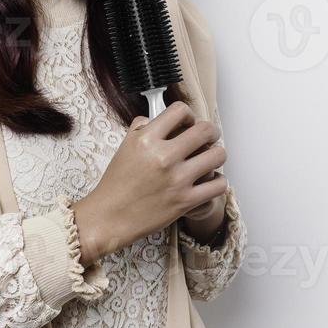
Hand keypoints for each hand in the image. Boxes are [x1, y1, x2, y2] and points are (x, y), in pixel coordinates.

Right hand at [72, 102, 228, 263]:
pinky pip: (219, 185)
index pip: (180, 110)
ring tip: (210, 159)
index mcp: (146, 139)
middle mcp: (164, 156)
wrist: (109, 217)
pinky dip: (218, 181)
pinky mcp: (186, 201)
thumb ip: (140, 129)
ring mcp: (177, 179)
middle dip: (211, 132)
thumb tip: (155, 118)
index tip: (187, 123)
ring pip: (218, 155)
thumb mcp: (124, 147)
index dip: (188, 114)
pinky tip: (209, 181)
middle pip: (206, 130)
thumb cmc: (115, 185)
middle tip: (208, 137)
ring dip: (217, 155)